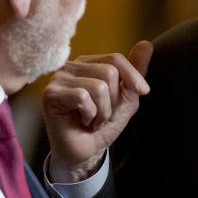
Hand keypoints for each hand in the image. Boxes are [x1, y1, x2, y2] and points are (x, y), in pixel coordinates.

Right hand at [43, 40, 152, 182]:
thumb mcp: (126, 97)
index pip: (115, 59)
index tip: (144, 92)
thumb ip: (135, 72)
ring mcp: (58, 79)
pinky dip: (90, 115)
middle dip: (114, 100)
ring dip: (103, 111)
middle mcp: (71, 67)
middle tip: (103, 114)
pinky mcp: (51, 95)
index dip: (133, 76)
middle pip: (109, 72)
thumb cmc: (103, 124)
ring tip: (93, 119)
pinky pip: (83, 97)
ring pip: (99, 86)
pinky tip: (83, 122)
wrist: (86, 153)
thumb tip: (147, 44)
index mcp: (88, 63)